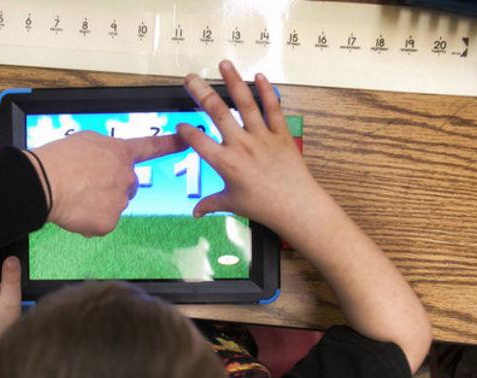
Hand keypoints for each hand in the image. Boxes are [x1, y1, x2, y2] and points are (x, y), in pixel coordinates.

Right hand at [26, 130, 185, 236]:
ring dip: (98, 204)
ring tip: (75, 196)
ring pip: (112, 206)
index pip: (151, 148)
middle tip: (86, 186)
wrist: (44, 183)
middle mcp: (126, 177)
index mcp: (120, 153)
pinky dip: (89, 222)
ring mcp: (119, 201)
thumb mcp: (85, 141)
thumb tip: (105, 163)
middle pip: (126, 187)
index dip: (170, 144)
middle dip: (111, 188)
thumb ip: (103, 152)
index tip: (186, 140)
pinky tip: (75, 211)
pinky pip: (101, 224)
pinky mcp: (109, 222)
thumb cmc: (58, 159)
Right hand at [177, 60, 325, 238]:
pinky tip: (259, 76)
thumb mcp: (232, 204)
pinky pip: (273, 109)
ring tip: (224, 64)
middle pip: (217, 113)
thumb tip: (195, 213)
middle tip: (191, 78)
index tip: (180, 125)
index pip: (198, 142)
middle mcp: (241, 146)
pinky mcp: (281, 134)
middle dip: (201, 93)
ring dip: (233, 82)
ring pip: (244, 104)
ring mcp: (262, 137)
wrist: (296, 206)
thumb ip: (211, 204)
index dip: (186, 132)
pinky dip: (267, 92)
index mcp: (225, 163)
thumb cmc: (263, 207)